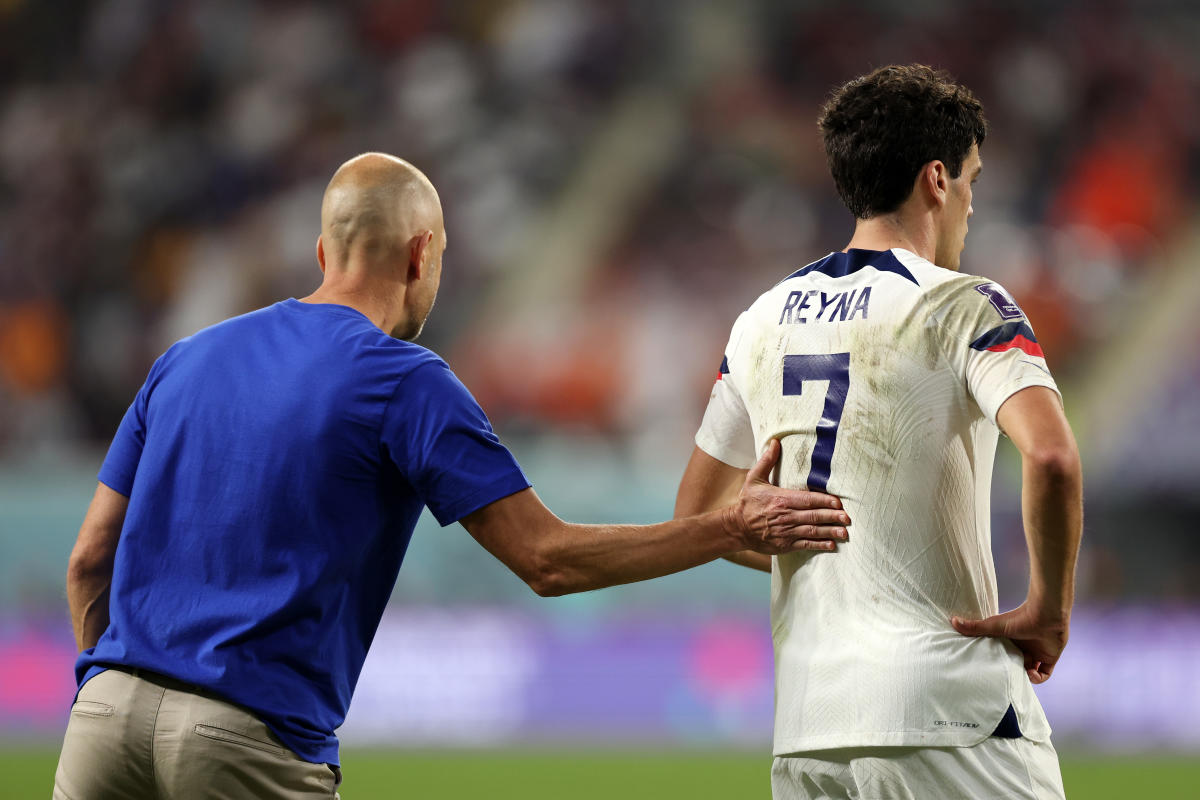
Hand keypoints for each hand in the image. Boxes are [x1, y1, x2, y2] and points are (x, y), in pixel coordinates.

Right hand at [726, 439, 849, 554]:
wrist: (737, 527)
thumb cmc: (748, 503)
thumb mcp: (754, 479)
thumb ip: (767, 461)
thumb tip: (775, 442)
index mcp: (781, 499)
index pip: (807, 499)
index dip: (824, 500)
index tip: (838, 502)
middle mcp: (786, 516)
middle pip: (814, 516)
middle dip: (832, 516)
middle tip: (848, 517)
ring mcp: (786, 532)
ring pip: (812, 531)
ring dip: (830, 531)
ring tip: (845, 532)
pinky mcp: (785, 544)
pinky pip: (805, 545)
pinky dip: (819, 545)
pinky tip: (831, 544)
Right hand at [951, 602, 1068, 683]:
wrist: (1045, 615)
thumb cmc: (1019, 618)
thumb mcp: (993, 625)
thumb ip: (974, 627)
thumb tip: (952, 620)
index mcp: (1011, 641)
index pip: (1005, 656)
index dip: (1001, 664)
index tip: (994, 668)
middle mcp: (1024, 648)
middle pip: (1017, 665)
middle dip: (1013, 672)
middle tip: (1006, 676)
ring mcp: (1037, 654)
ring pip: (1030, 672)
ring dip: (1025, 677)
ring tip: (1019, 674)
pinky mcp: (1049, 659)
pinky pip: (1044, 675)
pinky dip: (1037, 678)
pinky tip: (1030, 673)